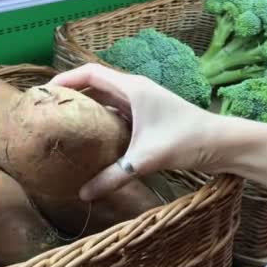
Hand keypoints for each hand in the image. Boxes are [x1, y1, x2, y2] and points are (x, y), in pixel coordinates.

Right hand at [48, 63, 222, 200]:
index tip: (45, 92)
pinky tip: (90, 135)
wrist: (222, 143)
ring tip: (62, 120)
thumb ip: (113, 177)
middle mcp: (134, 90)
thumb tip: (83, 194)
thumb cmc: (186, 140)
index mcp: (132, 88)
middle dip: (71, 92)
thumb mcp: (145, 159)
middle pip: (94, 83)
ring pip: (105, 97)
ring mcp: (141, 102)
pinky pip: (115, 111)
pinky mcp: (146, 115)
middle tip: (48, 108)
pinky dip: (100, 117)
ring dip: (85, 104)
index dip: (65, 78)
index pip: (90, 72)